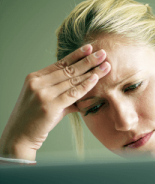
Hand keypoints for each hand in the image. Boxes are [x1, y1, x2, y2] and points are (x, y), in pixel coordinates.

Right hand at [0, 44, 109, 160]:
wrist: (19, 136)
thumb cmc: (35, 119)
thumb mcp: (47, 100)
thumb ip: (64, 94)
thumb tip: (84, 91)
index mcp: (36, 77)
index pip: (60, 63)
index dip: (77, 55)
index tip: (90, 48)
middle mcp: (38, 82)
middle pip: (69, 69)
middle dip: (88, 61)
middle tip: (103, 53)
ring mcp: (43, 93)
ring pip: (73, 80)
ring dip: (92, 72)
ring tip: (105, 65)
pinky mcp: (49, 106)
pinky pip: (72, 93)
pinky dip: (86, 86)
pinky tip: (96, 79)